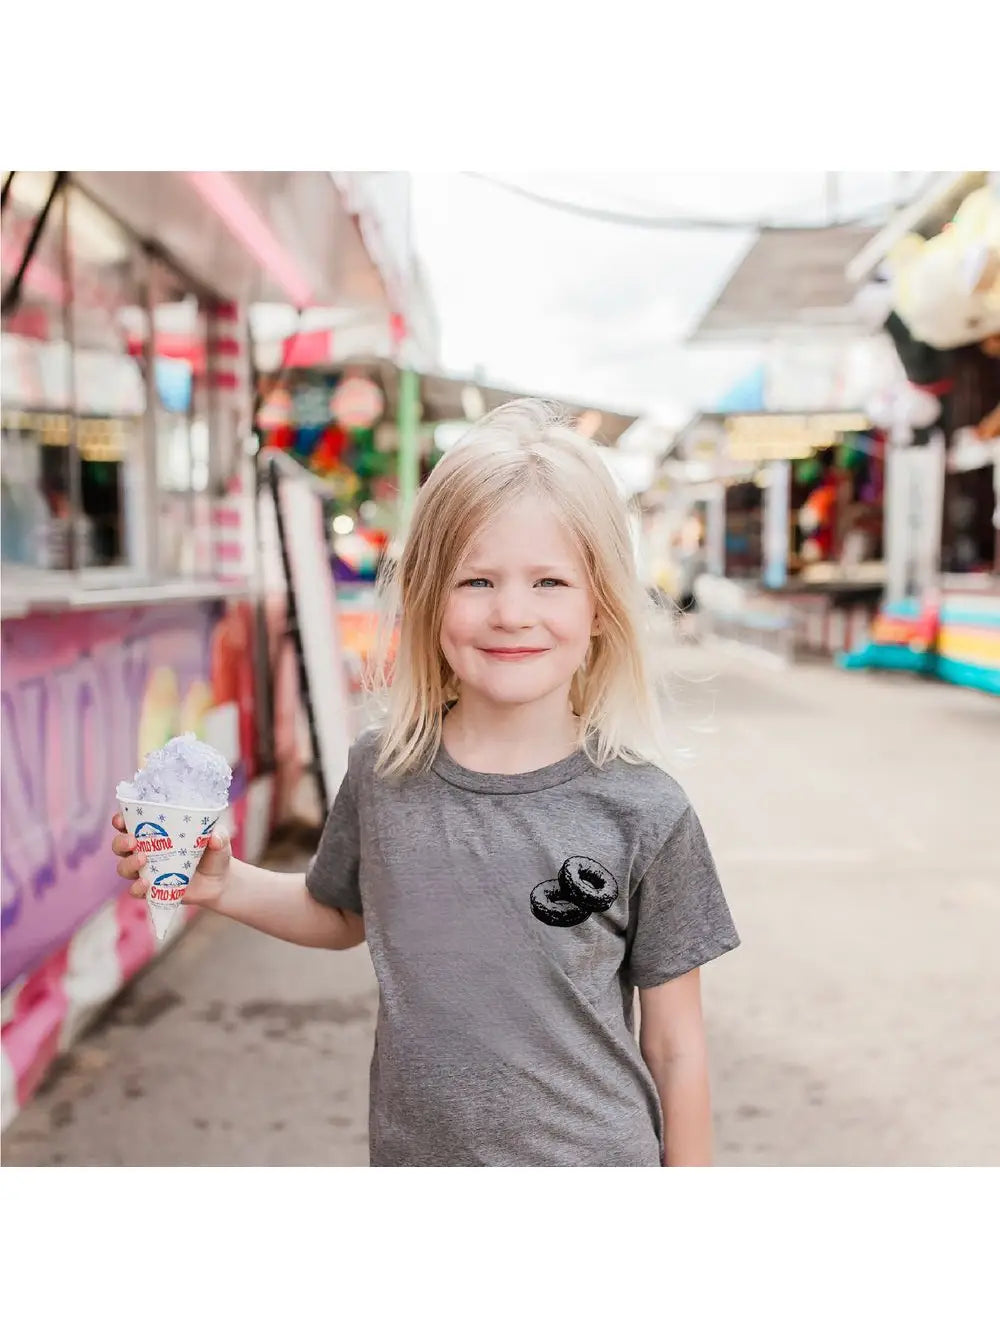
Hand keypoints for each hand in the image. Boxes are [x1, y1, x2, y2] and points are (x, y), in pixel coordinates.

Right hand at [110, 812, 231, 907]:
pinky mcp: (151, 890)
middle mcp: (146, 849)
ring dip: (128, 863)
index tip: (121, 820)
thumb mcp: (219, 840)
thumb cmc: (214, 852)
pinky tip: (146, 884)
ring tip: (143, 860)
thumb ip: (218, 836)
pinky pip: (135, 891)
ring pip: (123, 867)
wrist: (219, 882)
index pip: (131, 822)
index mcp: (157, 831)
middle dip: (121, 842)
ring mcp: (147, 871)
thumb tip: (214, 838)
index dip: (121, 820)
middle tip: (132, 841)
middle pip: (120, 845)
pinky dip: (137, 888)